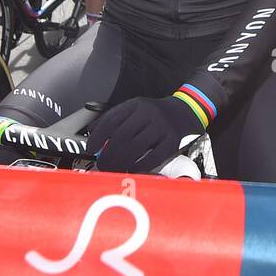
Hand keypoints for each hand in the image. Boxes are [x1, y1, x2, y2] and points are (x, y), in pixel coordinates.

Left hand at [87, 95, 204, 172]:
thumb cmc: (155, 114)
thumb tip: (93, 133)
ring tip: (114, 170)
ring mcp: (162, 127)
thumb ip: (115, 119)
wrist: (186, 110)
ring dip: (121, 162)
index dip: (98, 136)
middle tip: (102, 165)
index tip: (90, 149)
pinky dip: (140, 165)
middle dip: (109, 154)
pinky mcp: (173, 140)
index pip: (112, 120)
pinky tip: (132, 169)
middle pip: (122, 136)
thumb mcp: (135, 108)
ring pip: (136, 147)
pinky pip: (154, 156)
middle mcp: (149, 114)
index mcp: (136, 105)